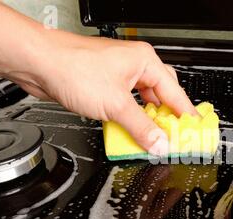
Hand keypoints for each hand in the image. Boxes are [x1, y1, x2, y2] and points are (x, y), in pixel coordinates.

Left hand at [20, 37, 196, 154]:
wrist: (38, 64)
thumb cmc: (73, 67)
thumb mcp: (116, 105)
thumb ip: (142, 127)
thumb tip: (160, 143)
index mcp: (145, 62)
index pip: (175, 93)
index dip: (186, 115)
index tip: (193, 132)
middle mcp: (133, 66)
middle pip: (161, 96)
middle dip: (167, 118)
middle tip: (174, 137)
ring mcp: (118, 75)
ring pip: (142, 101)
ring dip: (146, 120)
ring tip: (152, 138)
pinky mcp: (104, 86)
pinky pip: (126, 105)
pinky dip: (130, 119)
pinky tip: (130, 131)